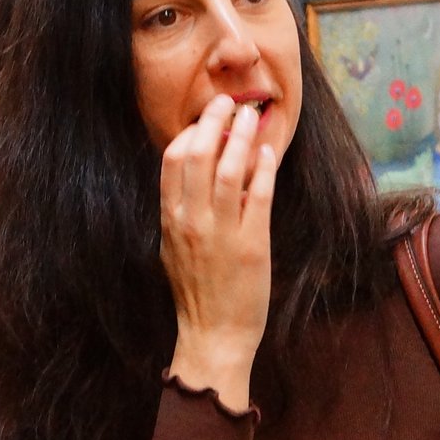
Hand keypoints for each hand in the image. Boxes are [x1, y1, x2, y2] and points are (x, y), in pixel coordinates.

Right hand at [159, 94, 275, 412]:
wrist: (213, 336)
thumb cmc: (196, 294)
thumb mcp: (175, 248)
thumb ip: (180, 213)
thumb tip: (192, 177)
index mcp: (170, 220)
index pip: (172, 161)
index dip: (189, 133)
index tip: (205, 120)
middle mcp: (191, 222)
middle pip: (199, 155)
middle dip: (214, 121)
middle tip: (228, 102)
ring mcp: (221, 232)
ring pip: (230, 169)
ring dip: (242, 137)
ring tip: (253, 116)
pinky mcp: (251, 245)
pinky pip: (259, 195)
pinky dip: (264, 168)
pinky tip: (269, 152)